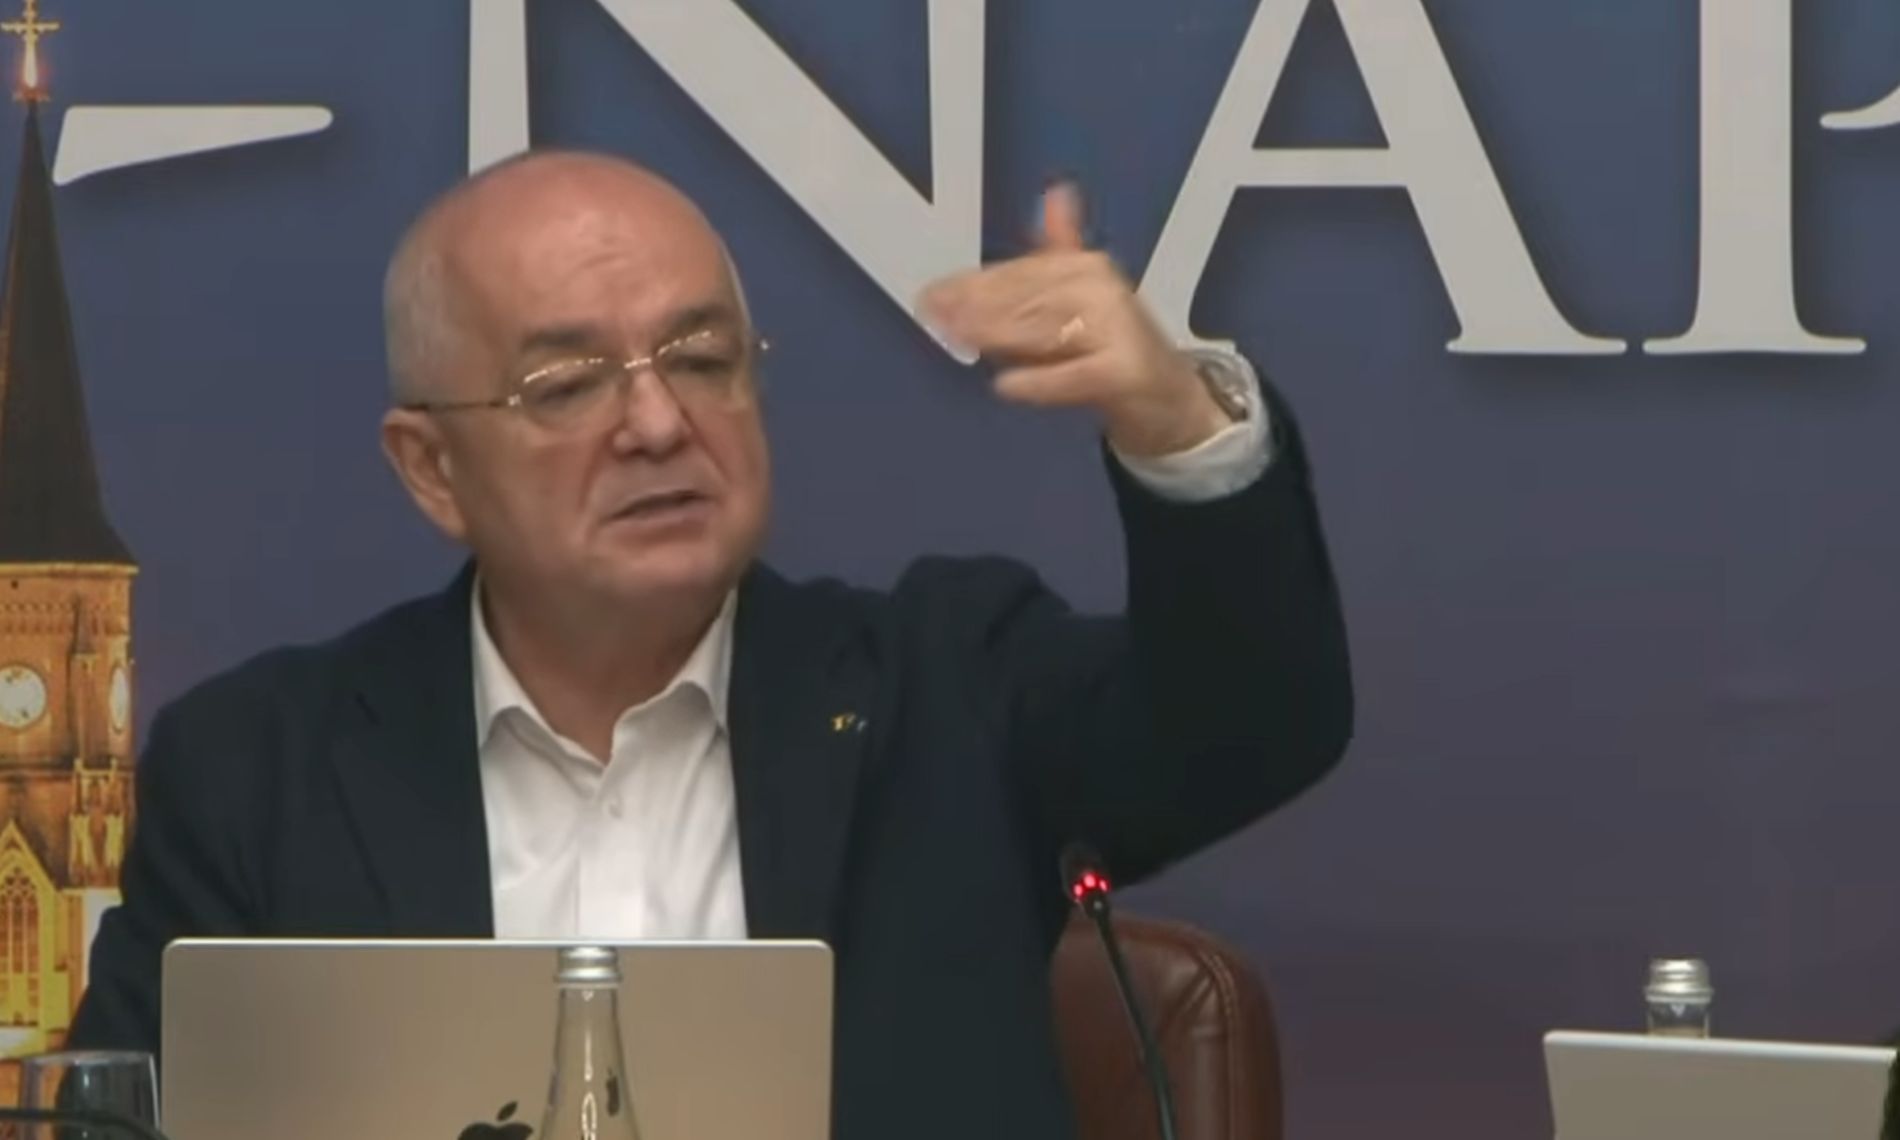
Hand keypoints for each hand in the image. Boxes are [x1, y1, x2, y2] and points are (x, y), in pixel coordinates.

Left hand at [917, 183, 1232, 457]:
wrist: (1167, 395)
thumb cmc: (1112, 344)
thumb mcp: (1083, 293)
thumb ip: (1058, 250)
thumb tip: (1056, 192)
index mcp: (1085, 266)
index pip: (1019, 273)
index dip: (972, 284)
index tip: (930, 294)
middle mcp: (1102, 288)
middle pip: (1026, 299)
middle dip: (975, 308)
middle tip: (933, 317)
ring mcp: (1116, 328)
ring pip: (1044, 332)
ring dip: (996, 336)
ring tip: (957, 340)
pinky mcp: (1123, 370)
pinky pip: (1071, 376)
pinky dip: (1039, 382)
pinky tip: (1005, 386)